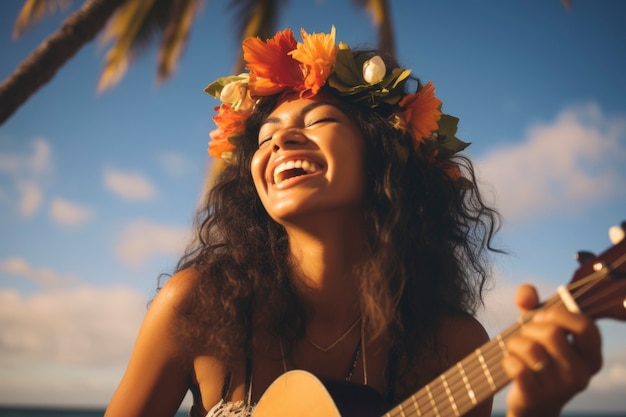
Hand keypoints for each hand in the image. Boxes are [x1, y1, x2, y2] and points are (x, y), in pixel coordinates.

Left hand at [501, 284, 602, 416]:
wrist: (533, 403)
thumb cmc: (538, 358)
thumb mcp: (540, 330)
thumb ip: (533, 304)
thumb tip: (525, 292)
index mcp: (591, 355)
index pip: (585, 325)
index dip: (559, 314)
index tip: (541, 316)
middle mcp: (581, 373)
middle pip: (552, 334)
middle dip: (529, 328)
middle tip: (524, 335)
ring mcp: (560, 387)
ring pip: (530, 349)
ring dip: (515, 343)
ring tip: (515, 348)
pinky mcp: (537, 396)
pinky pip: (515, 366)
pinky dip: (506, 359)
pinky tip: (509, 362)